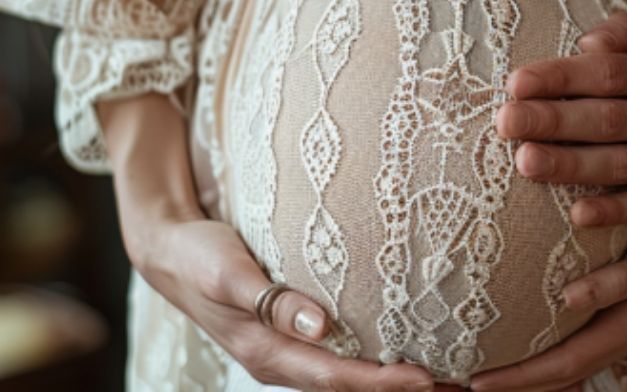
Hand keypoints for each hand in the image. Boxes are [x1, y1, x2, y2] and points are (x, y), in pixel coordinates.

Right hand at [102, 94, 445, 390]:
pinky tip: (403, 345)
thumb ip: (269, 297)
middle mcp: (280, 359)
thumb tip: (318, 324)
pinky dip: (371, 358)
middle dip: (398, 390)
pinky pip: (337, 355)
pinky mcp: (291, 332)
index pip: (334, 377)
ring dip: (389, 379)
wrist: (169, 249)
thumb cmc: (199, 254)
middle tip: (457, 384)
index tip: (426, 378)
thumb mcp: (227, 270)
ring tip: (445, 374)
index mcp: (266, 351)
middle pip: (347, 386)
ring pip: (345, 375)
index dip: (380, 382)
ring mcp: (286, 349)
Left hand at [495, 10, 626, 226]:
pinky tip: (577, 213)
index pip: (608, 73)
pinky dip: (615, 211)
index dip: (561, 77)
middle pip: (608, 118)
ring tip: (525, 162)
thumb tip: (586, 44)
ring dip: (571, 165)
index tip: (516, 82)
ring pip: (622, 164)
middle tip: (504, 121)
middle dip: (552, 120)